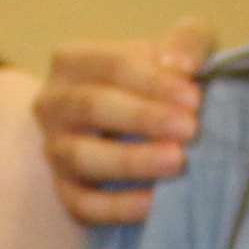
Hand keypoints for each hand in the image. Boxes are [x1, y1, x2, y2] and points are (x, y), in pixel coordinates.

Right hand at [33, 33, 207, 230]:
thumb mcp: (177, 52)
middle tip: (190, 130)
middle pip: (91, 106)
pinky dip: (119, 207)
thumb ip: (187, 42)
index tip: (195, 98)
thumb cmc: (159, 83)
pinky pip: (83, 204)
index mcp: (73, 62)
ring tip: (177, 162)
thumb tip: (181, 64)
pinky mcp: (65, 192)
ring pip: (82, 157)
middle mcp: (53, 104)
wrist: (140, 128)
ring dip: (131, 160)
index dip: (154, 81)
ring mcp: (55, 150)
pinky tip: (156, 203)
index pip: (111, 65)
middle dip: (143, 118)